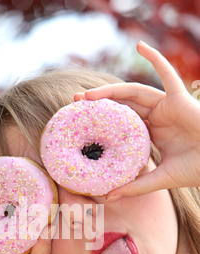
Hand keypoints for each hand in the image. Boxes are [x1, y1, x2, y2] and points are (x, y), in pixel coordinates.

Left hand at [75, 41, 199, 198]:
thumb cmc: (195, 170)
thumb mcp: (159, 179)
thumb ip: (136, 186)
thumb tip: (108, 196)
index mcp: (150, 134)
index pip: (121, 123)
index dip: (102, 121)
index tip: (81, 122)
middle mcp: (156, 118)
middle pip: (122, 105)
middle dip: (99, 102)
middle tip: (75, 102)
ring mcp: (166, 106)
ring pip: (134, 92)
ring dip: (110, 90)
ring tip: (87, 95)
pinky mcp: (179, 97)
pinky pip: (167, 73)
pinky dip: (156, 59)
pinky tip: (140, 47)